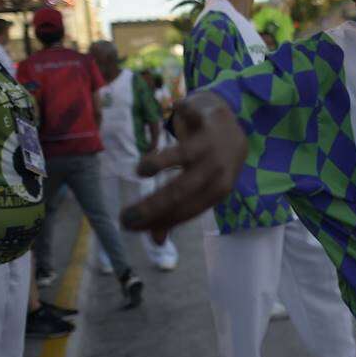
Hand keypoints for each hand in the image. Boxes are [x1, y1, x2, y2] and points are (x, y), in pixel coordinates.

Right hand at [121, 92, 245, 242]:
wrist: (231, 130)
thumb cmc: (208, 165)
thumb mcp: (199, 189)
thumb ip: (177, 211)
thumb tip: (155, 241)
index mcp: (216, 191)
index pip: (186, 211)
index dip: (158, 221)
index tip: (130, 227)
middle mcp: (216, 170)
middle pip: (181, 191)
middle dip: (152, 207)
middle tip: (124, 216)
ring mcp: (211, 144)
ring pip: (183, 155)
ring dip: (159, 163)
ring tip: (140, 171)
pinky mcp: (206, 120)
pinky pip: (191, 118)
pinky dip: (182, 116)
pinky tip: (170, 116)